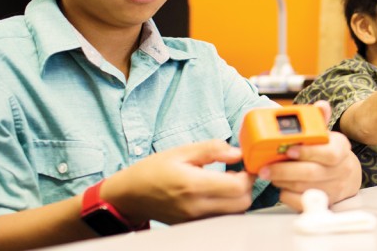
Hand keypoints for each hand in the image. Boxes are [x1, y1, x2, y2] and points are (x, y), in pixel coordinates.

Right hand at [101, 140, 255, 224]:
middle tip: (238, 173)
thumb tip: (237, 152)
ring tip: (226, 183)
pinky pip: (220, 219)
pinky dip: (226, 207)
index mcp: (193, 185)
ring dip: (238, 198)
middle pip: (242, 203)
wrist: (129, 195)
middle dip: (246, 187)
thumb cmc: (152, 171)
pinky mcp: (193, 226)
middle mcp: (196, 206)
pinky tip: (216, 194)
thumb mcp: (180, 151)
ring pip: (234, 214)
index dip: (248, 174)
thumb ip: (212, 149)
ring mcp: (195, 220)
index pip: (238, 186)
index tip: (245, 165)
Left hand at [258, 101, 360, 211]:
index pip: (330, 153)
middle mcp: (340, 170)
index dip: (308, 152)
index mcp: (341, 149)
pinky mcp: (324, 202)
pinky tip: (280, 185)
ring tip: (268, 174)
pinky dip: (287, 195)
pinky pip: (301, 202)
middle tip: (264, 168)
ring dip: (282, 181)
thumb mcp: (327, 135)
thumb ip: (319, 121)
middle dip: (284, 170)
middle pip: (312, 173)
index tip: (289, 150)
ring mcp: (333, 188)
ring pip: (303, 188)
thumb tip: (320, 105)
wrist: (347, 176)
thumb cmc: (329, 152)